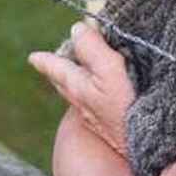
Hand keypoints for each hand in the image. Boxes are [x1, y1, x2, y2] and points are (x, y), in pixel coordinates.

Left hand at [29, 24, 131, 155]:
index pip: (57, 68)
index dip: (46, 60)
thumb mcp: (108, 72)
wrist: (142, 146)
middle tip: (54, 60)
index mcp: (77, 87)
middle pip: (64, 82)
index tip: (32, 57)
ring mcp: (96, 115)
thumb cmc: (123, 110)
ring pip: (78, 93)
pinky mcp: (111, 122)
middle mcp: (83, 102)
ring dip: (76, 80)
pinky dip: (94, 91)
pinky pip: (95, 102)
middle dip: (59, 70)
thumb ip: (92, 50)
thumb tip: (77, 29)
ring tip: (78, 71)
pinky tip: (104, 92)